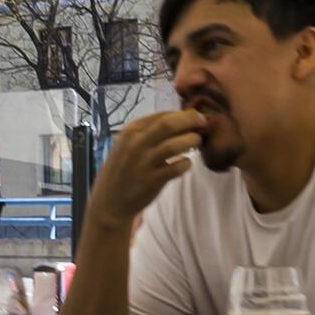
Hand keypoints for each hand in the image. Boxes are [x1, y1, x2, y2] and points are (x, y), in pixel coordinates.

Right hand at [91, 111, 206, 226]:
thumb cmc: (124, 168)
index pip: (162, 115)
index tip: (195, 116)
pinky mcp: (153, 179)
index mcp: (131, 130)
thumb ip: (150, 132)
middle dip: (191, 120)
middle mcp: (136, 143)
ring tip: (196, 142)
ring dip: (191, 140)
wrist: (110, 200)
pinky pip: (178, 167)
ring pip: (175, 144)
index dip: (183, 114)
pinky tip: (186, 164)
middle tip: (204, 122)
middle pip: (169, 124)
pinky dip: (186, 164)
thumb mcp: (129, 144)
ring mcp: (144, 162)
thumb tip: (180, 119)